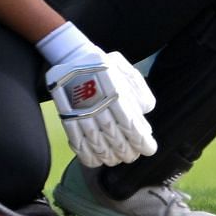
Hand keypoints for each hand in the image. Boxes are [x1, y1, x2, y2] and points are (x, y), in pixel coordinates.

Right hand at [38, 23, 156, 168]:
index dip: (142, 142)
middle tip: (131, 154)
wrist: (73, 55)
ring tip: (116, 158)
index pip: (132, 127)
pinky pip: (76, 141)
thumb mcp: (127, 70)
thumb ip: (140, 92)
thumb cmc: (105, 65)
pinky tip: (95, 160)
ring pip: (97, 144)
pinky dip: (86, 155)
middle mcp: (99, 105)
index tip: (149, 148)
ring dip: (109, 156)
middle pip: (116, 139)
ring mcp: (81, 112)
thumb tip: (145, 114)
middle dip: (127, 152)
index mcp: (116, 93)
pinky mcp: (66, 115)